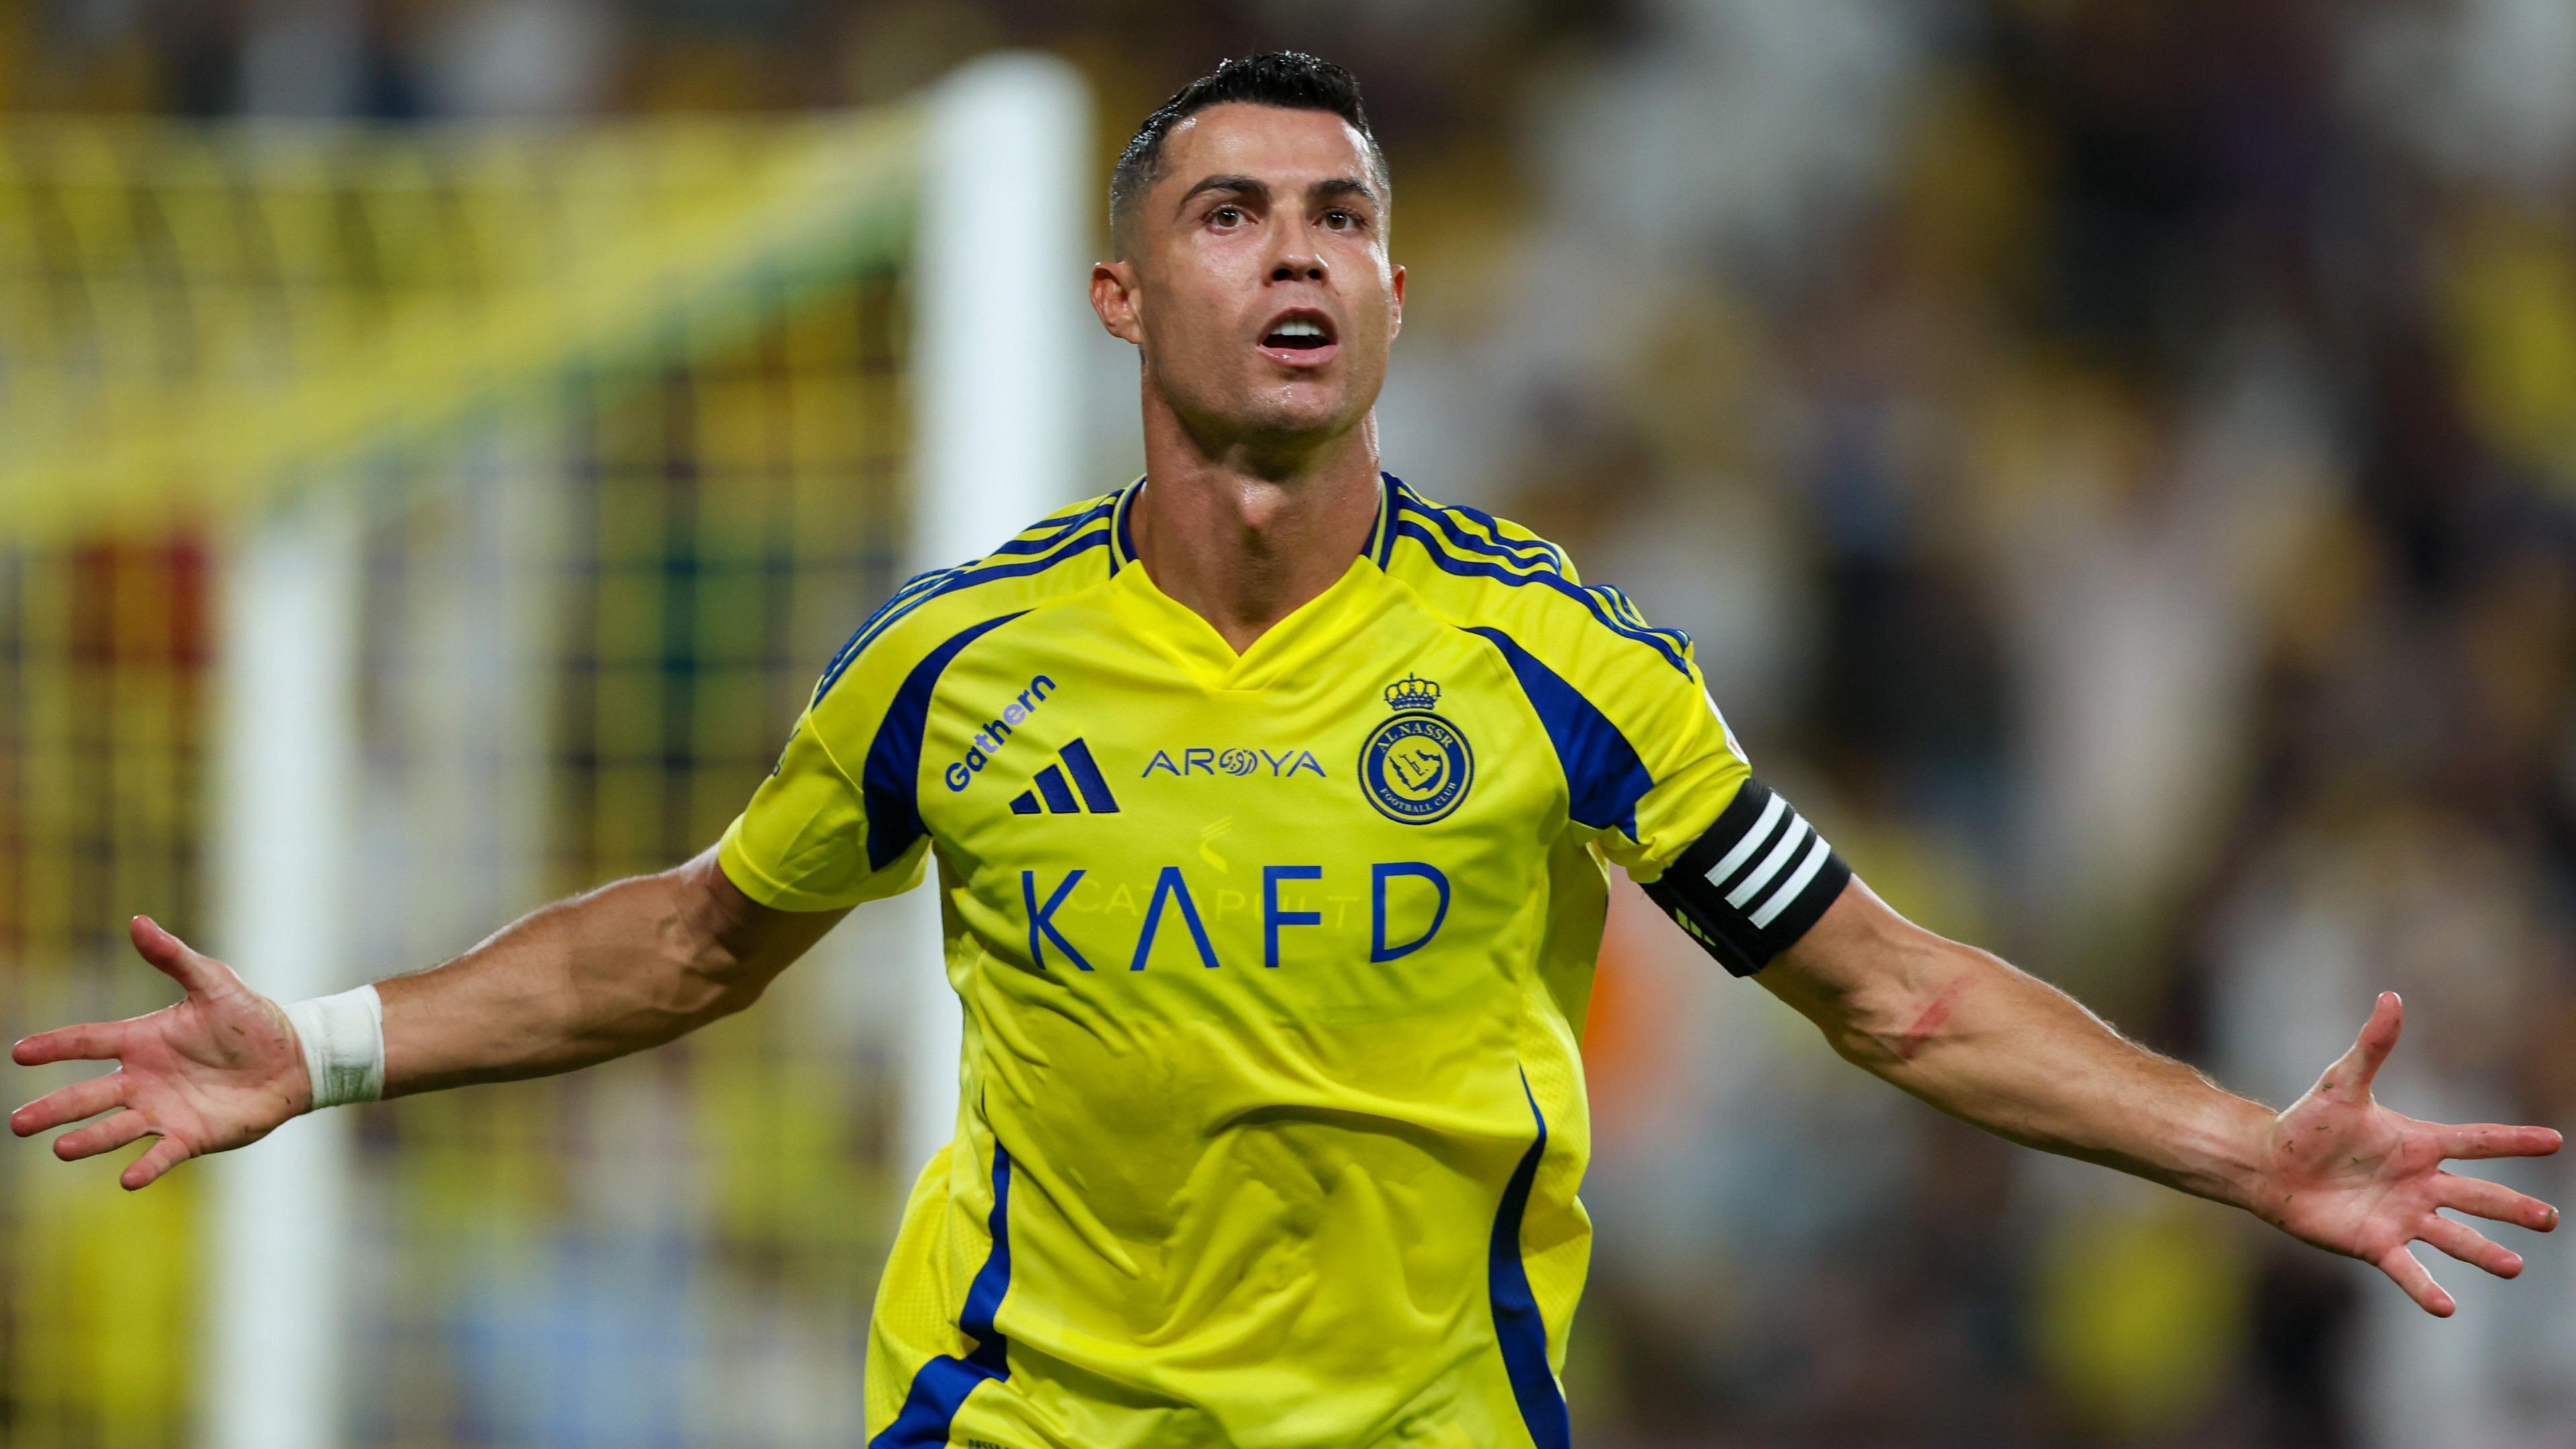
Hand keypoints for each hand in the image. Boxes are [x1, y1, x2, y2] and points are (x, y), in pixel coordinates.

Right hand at [10, 916, 310, 1188]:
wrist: (293, 1057)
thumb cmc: (251, 1019)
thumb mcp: (214, 982)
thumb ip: (174, 958)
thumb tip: (138, 921)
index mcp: (142, 1040)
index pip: (88, 1041)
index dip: (55, 1046)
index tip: (20, 1053)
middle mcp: (143, 1079)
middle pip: (88, 1096)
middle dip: (53, 1108)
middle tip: (18, 1123)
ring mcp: (163, 1111)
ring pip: (115, 1128)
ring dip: (88, 1140)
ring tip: (60, 1148)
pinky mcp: (191, 1136)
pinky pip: (162, 1154)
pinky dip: (146, 1166)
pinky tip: (128, 1179)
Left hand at [2254, 992, 2561, 1315]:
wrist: (2268, 1164)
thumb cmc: (2306, 1124)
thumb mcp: (2341, 1083)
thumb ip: (2372, 1046)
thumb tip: (2391, 997)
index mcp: (2418, 1144)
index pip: (2475, 1140)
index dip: (2513, 1141)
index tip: (2554, 1141)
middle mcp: (2419, 1183)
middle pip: (2477, 1196)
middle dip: (2513, 1208)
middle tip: (2549, 1219)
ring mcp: (2402, 1216)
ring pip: (2454, 1236)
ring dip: (2484, 1251)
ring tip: (2514, 1265)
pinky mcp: (2376, 1244)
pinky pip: (2408, 1270)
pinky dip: (2426, 1289)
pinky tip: (2448, 1308)